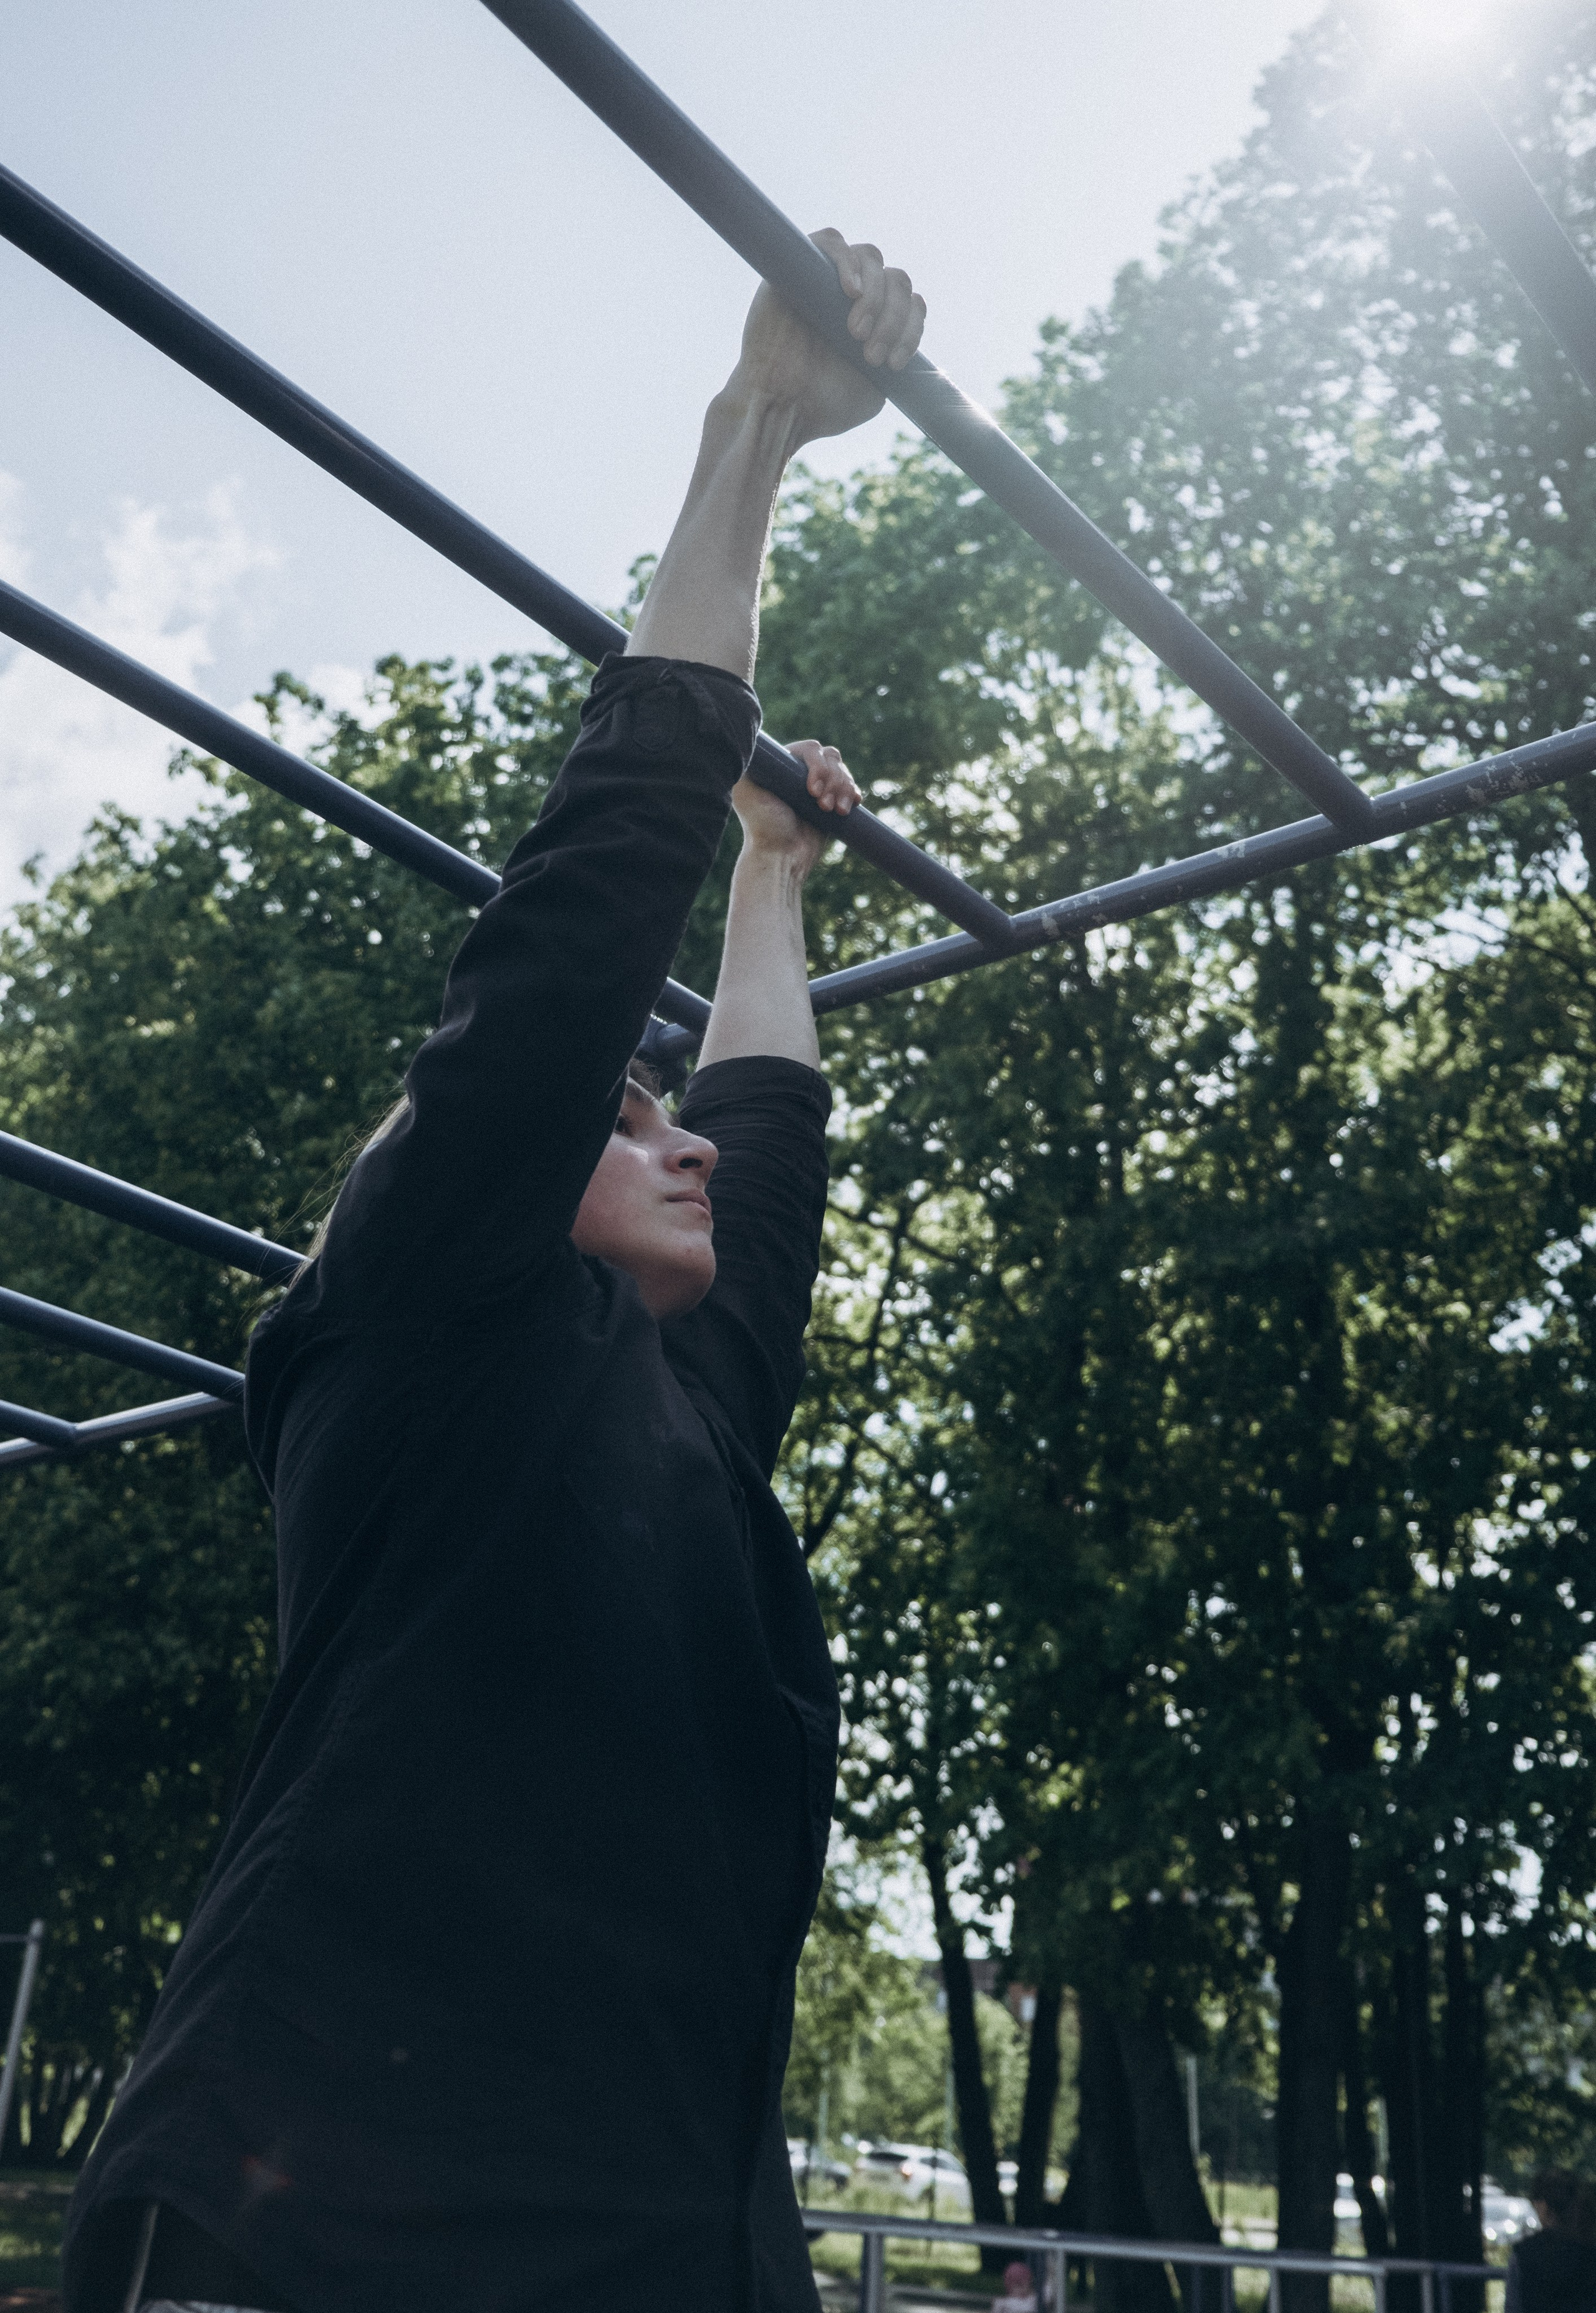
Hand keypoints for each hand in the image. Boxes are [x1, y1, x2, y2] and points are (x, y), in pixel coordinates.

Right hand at [725, 231, 925, 448]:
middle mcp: (854, 295)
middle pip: (895, 279)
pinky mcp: (797, 267)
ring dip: (874, 297)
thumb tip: (912, 335)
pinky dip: (847, 262)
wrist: (779, 409)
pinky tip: (851, 291)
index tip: (894, 365)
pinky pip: (832, 241)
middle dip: (892, 318)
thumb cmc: (822, 405)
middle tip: (870, 355)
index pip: (911, 302)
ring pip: (871, 257)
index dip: (910, 329)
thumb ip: (895, 358)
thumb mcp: (874, 391)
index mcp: (877, 319)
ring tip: (855, 333)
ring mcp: (827, 278)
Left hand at [732, 740, 860, 872]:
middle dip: (832, 780)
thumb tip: (756, 738)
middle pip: (830, 757)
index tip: (812, 791)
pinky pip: (849, 787)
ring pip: (842, 771)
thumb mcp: (746, 791)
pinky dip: (851, 794)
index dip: (817, 766)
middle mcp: (799, 774)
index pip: (810, 749)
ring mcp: (816, 788)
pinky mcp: (830, 803)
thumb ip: (749, 763)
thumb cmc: (763, 826)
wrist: (781, 858)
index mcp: (781, 766)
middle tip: (822, 805)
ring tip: (833, 811)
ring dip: (842, 789)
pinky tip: (848, 806)